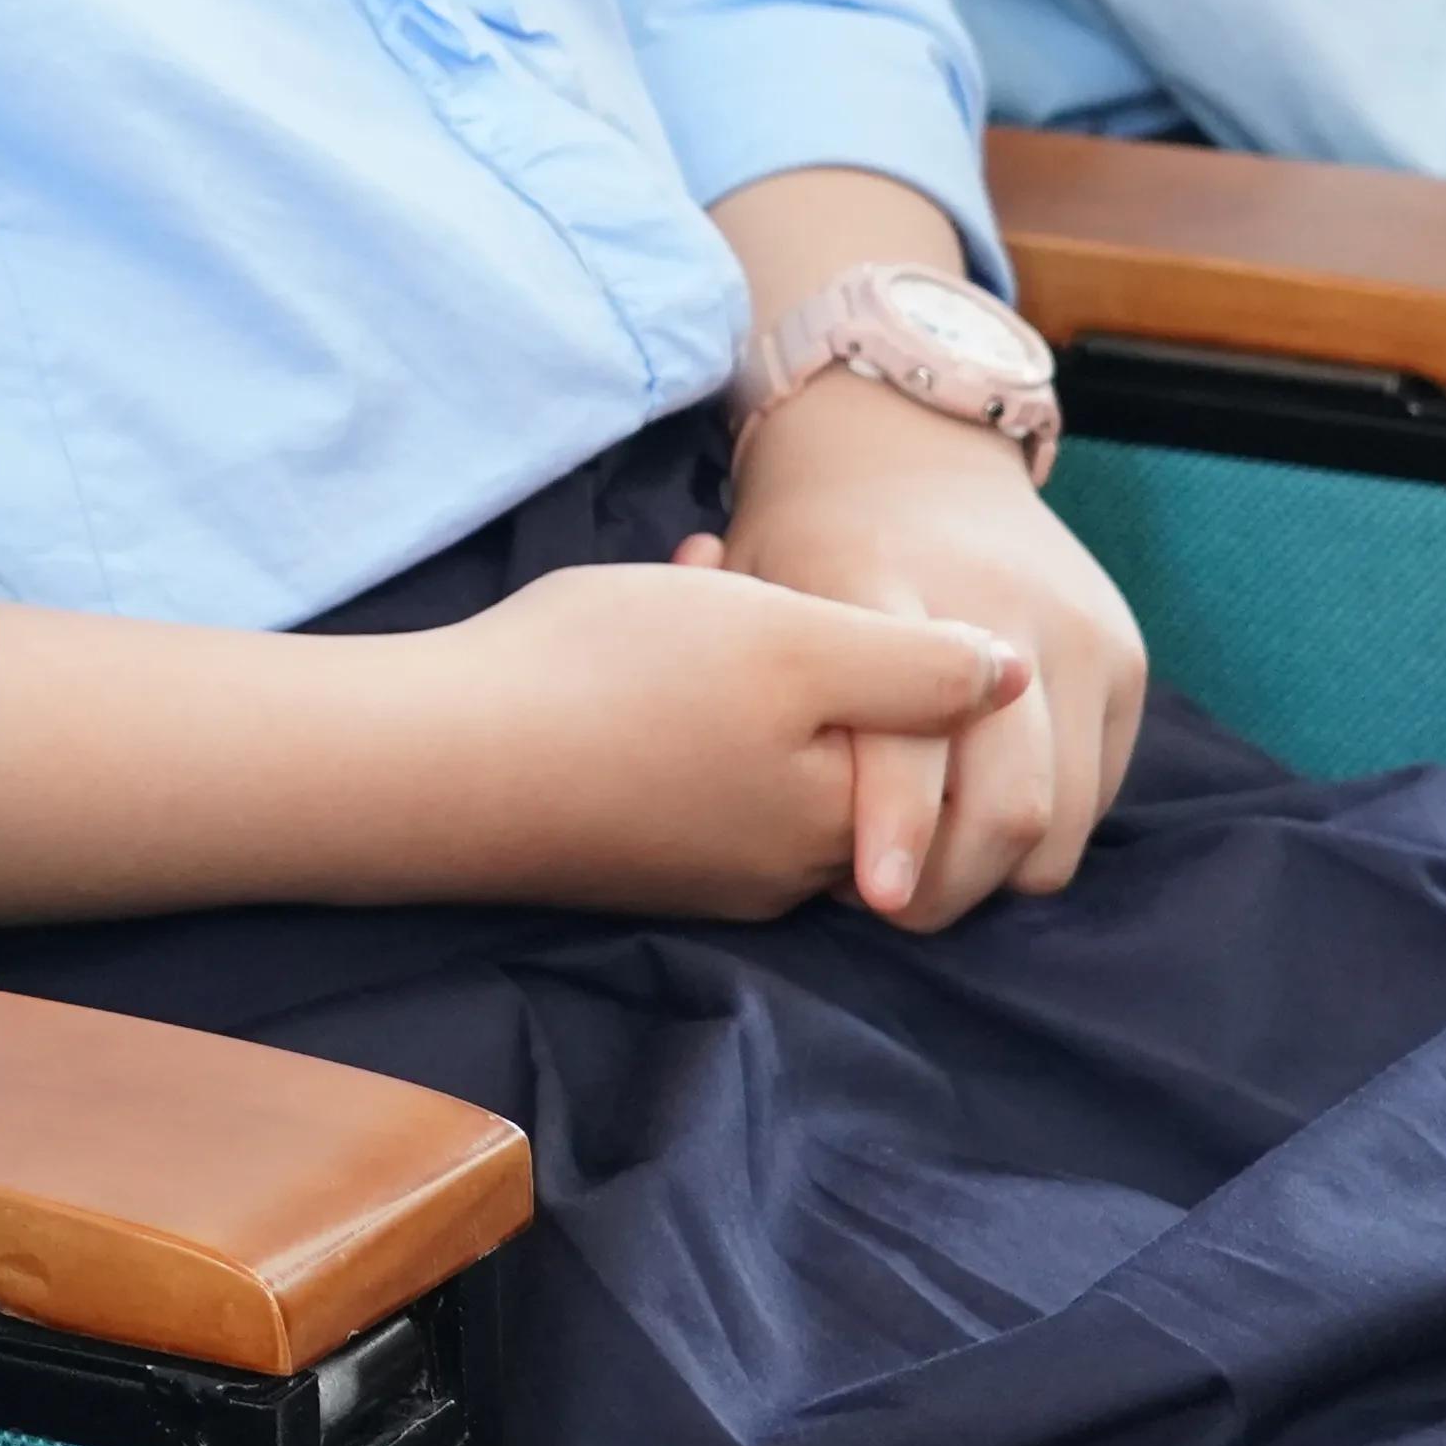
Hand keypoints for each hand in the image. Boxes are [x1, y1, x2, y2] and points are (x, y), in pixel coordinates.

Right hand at [387, 555, 1030, 925]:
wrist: (434, 761)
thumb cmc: (620, 684)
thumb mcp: (795, 644)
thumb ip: (918, 668)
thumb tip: (1012, 676)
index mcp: (847, 824)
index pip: (942, 748)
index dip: (898, 645)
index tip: (841, 588)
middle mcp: (789, 868)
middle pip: (851, 744)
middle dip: (814, 647)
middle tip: (746, 576)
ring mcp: (706, 868)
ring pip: (770, 745)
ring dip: (746, 657)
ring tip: (687, 584)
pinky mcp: (635, 851)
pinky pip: (698, 762)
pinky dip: (686, 692)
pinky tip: (634, 631)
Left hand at [707, 398, 1145, 924]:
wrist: (907, 444)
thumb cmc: (806, 546)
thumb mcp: (754, 594)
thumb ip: (760, 691)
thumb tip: (742, 811)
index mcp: (880, 585)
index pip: (910, 733)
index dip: (896, 826)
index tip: (874, 897)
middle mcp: (998, 606)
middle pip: (1007, 801)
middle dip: (948, 887)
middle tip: (886, 905)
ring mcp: (1074, 630)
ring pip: (1060, 821)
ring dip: (992, 874)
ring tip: (924, 871)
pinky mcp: (1124, 654)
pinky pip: (1094, 796)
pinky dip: (1038, 833)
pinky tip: (973, 822)